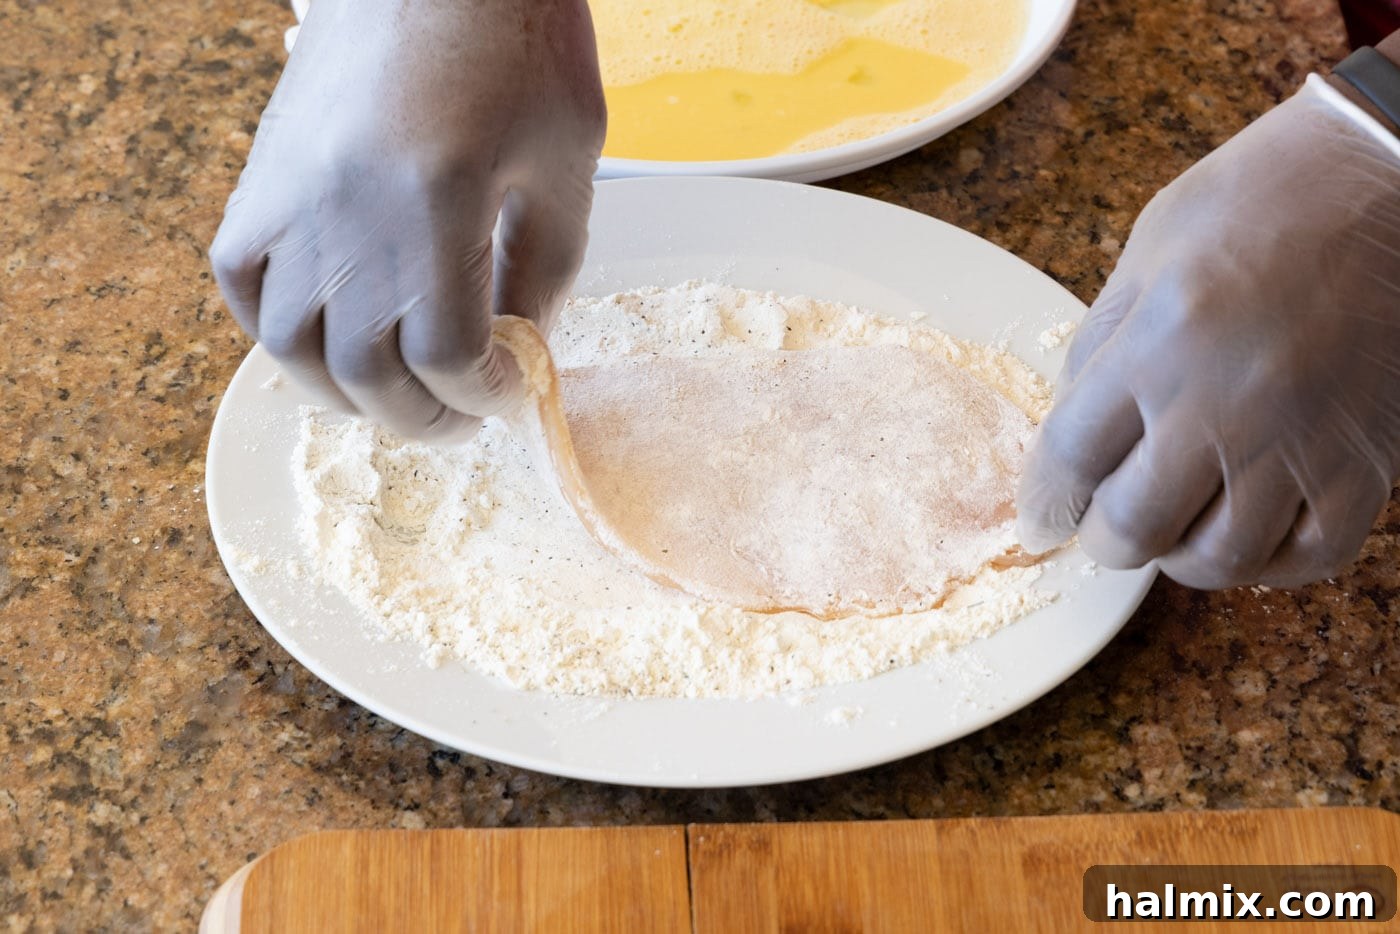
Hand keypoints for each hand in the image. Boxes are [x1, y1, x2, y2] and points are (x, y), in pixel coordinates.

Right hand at [210, 0, 604, 440]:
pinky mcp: (264, 177)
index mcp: (435, 206)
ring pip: (291, 346)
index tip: (513, 393)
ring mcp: (292, 197)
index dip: (485, 395)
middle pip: (367, 372)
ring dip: (345, 393)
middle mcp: (348, 213)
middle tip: (461, 415)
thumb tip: (524, 349)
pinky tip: (326, 339)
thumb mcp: (565, 163)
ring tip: (394, 395)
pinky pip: (242, 282)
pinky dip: (277, 330)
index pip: (445, 356)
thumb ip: (547, 270)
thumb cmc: (518, 44)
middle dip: (424, 417)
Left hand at [1017, 78, 1399, 588]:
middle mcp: (1224, 406)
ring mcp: (1300, 440)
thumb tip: (1069, 430)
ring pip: (1219, 559)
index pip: (1071, 460)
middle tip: (1105, 526)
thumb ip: (1101, 345)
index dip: (1047, 501)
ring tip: (1174, 529)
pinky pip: (1311, 557)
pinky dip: (1268, 565)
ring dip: (1180, 557)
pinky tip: (1247, 535)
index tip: (1041, 518)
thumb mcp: (1146, 253)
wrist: (1388, 174)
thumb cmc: (1261, 197)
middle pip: (1134, 526)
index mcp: (1156, 347)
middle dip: (1104, 539)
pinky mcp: (1369, 460)